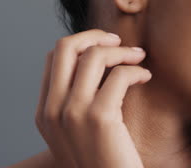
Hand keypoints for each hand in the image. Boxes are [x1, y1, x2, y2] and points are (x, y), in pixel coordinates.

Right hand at [35, 29, 151, 167]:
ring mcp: (72, 113)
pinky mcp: (99, 118)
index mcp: (44, 112)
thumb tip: (94, 62)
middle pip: (65, 47)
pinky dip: (135, 70)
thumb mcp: (77, 133)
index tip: (103, 47)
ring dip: (121, 50)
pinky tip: (146, 77)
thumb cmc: (102, 161)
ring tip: (139, 57)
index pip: (52, 58)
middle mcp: (52, 110)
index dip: (80, 44)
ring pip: (93, 56)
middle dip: (94, 35)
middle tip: (118, 39)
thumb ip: (75, 102)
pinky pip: (119, 75)